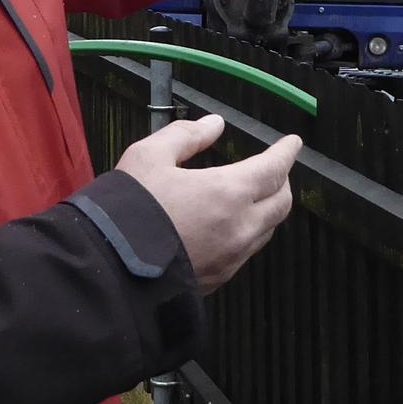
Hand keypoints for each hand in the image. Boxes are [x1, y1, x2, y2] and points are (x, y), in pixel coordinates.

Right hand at [115, 115, 300, 292]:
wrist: (110, 269)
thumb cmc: (129, 208)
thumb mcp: (149, 157)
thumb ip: (185, 136)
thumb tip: (213, 125)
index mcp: (228, 192)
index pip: (274, 169)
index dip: (286, 153)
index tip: (293, 143)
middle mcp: (240, 227)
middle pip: (281, 203)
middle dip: (282, 181)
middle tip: (273, 168)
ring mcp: (231, 257)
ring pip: (267, 230)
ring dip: (267, 209)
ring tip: (252, 196)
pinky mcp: (219, 278)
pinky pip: (246, 251)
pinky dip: (248, 232)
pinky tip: (229, 226)